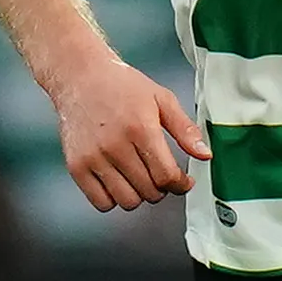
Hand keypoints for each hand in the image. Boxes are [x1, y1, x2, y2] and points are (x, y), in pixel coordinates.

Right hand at [50, 56, 211, 211]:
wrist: (80, 77)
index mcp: (141, 129)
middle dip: (161, 188)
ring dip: (139, 195)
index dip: (180, 184)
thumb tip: (205, 154)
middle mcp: (116, 145)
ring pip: (127, 201)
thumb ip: (185, 129)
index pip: (167, 176)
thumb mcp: (162, 99)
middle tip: (159, 174)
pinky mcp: (76, 166)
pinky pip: (101, 203)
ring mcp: (94, 158)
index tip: (182, 181)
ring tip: (138, 176)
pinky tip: (118, 181)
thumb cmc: (122, 86)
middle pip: (150, 191)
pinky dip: (113, 198)